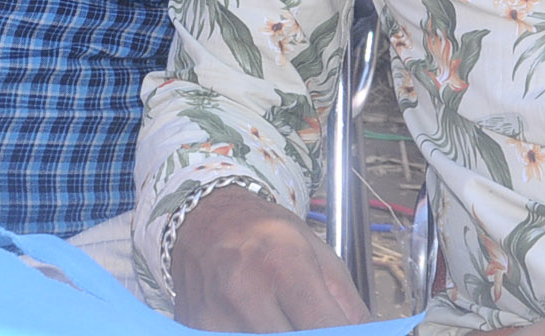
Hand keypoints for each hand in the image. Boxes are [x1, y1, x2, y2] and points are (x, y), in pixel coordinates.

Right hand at [168, 186, 370, 331]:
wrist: (206, 219)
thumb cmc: (268, 234)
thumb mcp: (321, 255)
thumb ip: (349, 308)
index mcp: (283, 264)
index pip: (323, 328)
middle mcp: (243, 290)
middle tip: (317, 326)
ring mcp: (212, 315)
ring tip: (289, 322)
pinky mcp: (194, 328)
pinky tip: (265, 326)